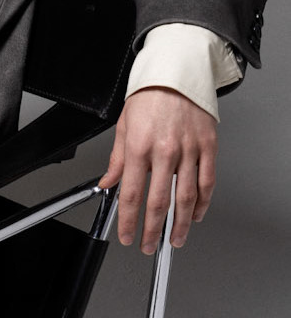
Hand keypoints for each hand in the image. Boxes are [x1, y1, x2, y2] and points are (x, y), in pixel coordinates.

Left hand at [98, 86, 216, 251]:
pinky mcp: (209, 146)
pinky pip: (207, 182)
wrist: (177, 72)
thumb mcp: (123, 127)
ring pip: (186, 197)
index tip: (127, 235)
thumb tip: (108, 182)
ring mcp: (189, 150)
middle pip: (159, 202)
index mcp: (139, 147)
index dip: (129, 221)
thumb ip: (117, 159)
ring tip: (174, 239)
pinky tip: (196, 215)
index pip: (132, 195)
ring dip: (180, 224)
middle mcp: (165, 151)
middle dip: (152, 229)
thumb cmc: (149, 96)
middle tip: (148, 245)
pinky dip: (202, 203)